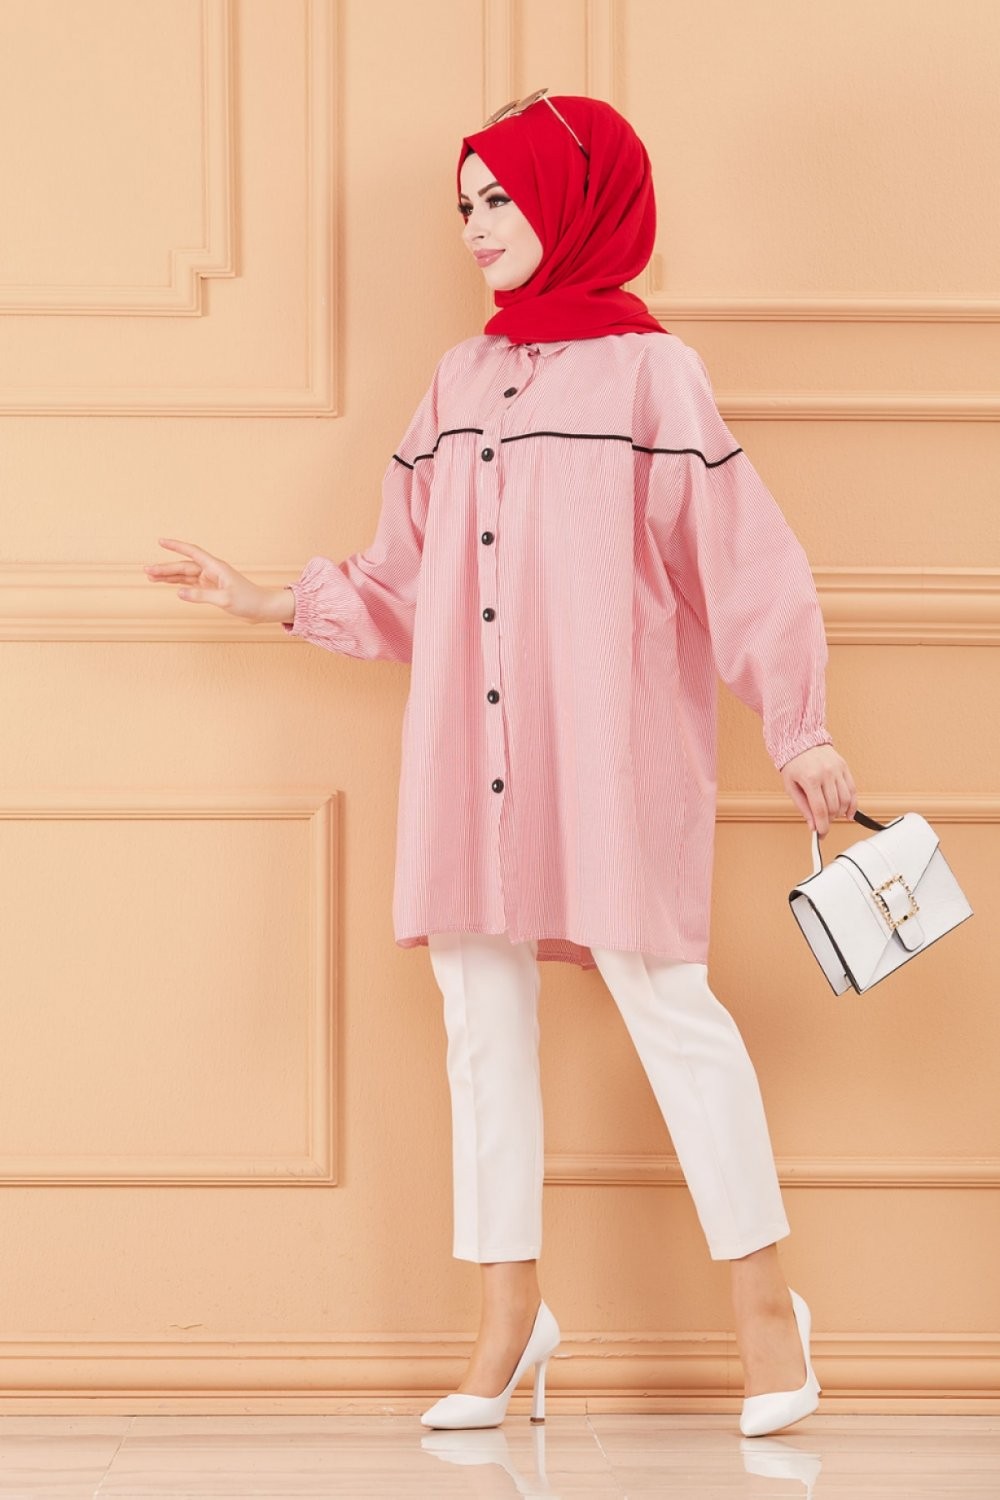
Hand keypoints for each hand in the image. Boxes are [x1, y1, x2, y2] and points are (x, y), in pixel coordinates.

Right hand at [143, 537, 281, 623]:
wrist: (262, 609)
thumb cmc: (249, 601)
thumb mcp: (225, 600)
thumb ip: (201, 596)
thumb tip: (179, 592)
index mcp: (216, 567)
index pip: (192, 552)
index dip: (176, 546)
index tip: (161, 541)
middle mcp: (211, 571)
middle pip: (184, 566)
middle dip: (165, 568)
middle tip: (146, 570)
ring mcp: (211, 580)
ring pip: (185, 575)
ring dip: (169, 576)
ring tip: (150, 576)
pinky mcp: (211, 589)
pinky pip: (191, 584)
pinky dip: (178, 584)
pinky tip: (167, 584)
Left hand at [779, 743, 857, 835]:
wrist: (801, 740)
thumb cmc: (793, 763)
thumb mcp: (790, 786)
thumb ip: (802, 807)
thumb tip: (813, 825)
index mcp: (810, 779)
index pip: (820, 809)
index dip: (822, 826)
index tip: (822, 834)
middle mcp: (826, 774)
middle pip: (834, 806)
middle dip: (829, 820)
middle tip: (823, 824)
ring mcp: (837, 770)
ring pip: (845, 800)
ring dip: (840, 813)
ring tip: (833, 816)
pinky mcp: (844, 767)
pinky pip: (853, 789)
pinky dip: (852, 803)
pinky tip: (848, 813)